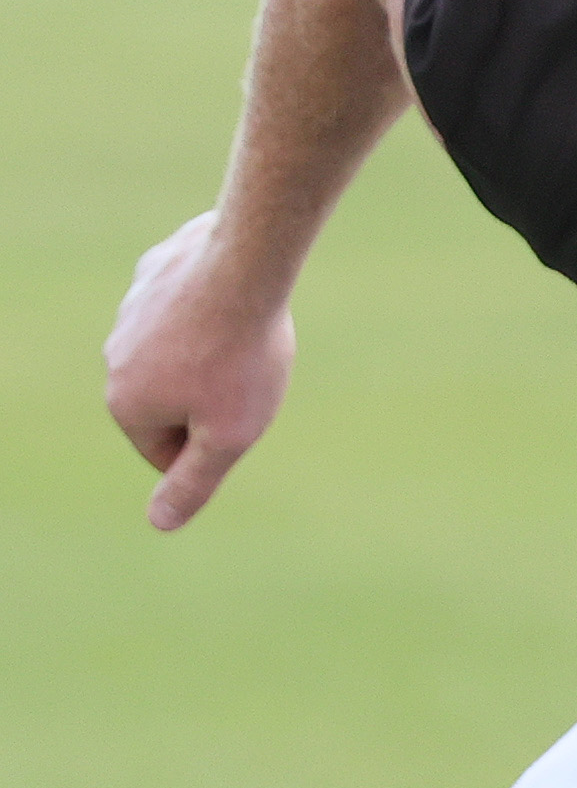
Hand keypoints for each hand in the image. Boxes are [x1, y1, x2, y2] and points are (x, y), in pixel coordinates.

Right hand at [104, 211, 294, 531]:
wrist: (244, 264)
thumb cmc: (241, 357)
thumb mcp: (228, 436)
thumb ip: (194, 482)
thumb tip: (160, 523)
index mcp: (126, 403)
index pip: (168, 452)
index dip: (216, 443)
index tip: (244, 413)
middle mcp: (115, 358)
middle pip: (174, 400)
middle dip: (215, 395)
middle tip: (251, 374)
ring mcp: (130, 312)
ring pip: (181, 351)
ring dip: (216, 352)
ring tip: (247, 339)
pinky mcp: (154, 274)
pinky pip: (190, 307)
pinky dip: (215, 310)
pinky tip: (239, 299)